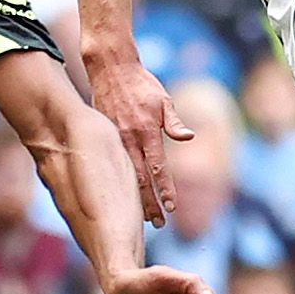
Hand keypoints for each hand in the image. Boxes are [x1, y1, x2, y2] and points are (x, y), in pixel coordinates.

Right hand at [88, 62, 189, 224]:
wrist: (110, 68)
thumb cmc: (141, 84)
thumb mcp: (162, 99)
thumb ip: (173, 121)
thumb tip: (189, 138)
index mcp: (146, 131)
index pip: (158, 167)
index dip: (165, 189)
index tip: (171, 208)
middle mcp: (129, 139)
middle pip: (140, 179)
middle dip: (149, 204)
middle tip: (158, 225)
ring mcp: (115, 140)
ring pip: (127, 176)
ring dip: (136, 199)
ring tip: (144, 219)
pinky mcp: (105, 138)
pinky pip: (115, 166)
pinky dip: (123, 184)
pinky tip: (127, 197)